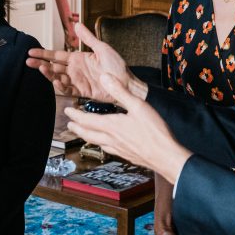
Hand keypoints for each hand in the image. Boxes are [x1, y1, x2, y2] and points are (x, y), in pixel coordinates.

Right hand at [26, 23, 147, 101]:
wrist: (127, 83)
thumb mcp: (102, 48)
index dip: (44, 53)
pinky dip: (60, 86)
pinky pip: (67, 89)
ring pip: (57, 78)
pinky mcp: (82, 91)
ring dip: (48, 74)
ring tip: (41, 69)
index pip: (56, 55)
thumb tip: (77, 24)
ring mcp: (77, 81)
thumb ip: (88, 38)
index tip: (31, 51)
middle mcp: (75, 70)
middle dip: (40, 64)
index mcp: (78, 59)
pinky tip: (55, 81)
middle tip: (28, 61)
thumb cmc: (117, 66)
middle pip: (53, 66)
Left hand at [65, 74, 191, 184]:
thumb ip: (120, 91)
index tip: (67, 111)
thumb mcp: (138, 105)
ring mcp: (119, 149)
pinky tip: (106, 145)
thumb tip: (105, 77)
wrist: (166, 157)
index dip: (75, 115)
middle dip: (77, 128)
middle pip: (88, 134)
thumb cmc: (155, 132)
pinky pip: (108, 150)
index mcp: (112, 126)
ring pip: (97, 143)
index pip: (87, 120)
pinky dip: (102, 145)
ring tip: (83, 134)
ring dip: (87, 137)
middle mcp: (112, 139)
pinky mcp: (127, 156)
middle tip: (69, 125)